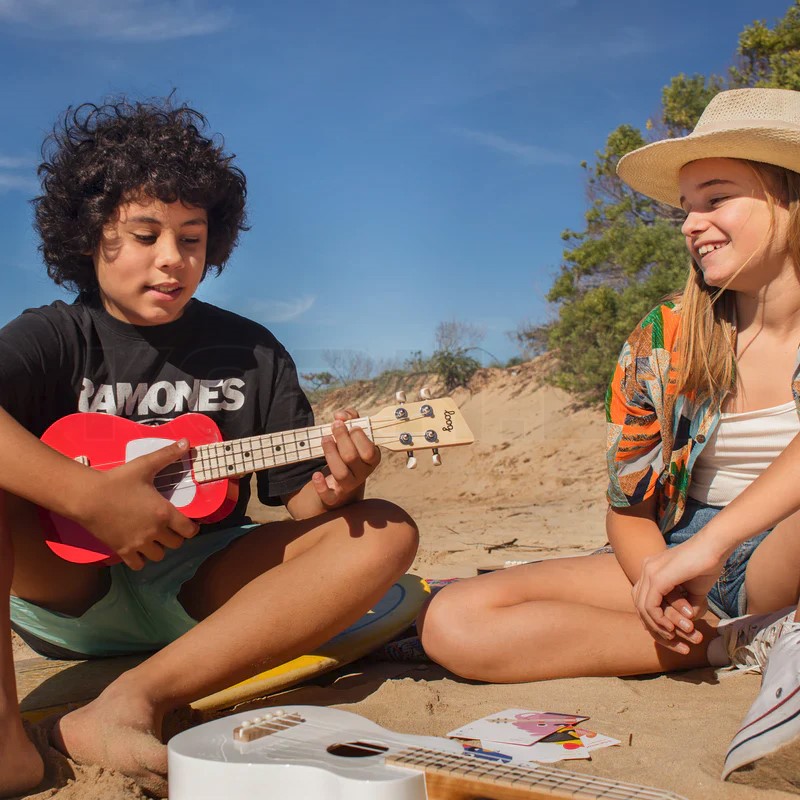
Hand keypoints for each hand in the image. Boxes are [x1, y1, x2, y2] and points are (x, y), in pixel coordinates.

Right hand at [77, 439, 199, 569]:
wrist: (87, 497)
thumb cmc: (118, 480)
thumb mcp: (145, 465)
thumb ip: (167, 454)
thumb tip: (186, 441)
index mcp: (163, 513)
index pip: (189, 531)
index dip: (192, 528)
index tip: (189, 524)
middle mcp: (154, 532)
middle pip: (176, 544)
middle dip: (176, 537)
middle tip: (170, 528)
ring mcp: (138, 544)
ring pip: (159, 556)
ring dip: (160, 548)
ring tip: (155, 538)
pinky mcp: (122, 551)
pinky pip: (138, 565)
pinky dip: (141, 560)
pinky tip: (139, 548)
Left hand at [311, 408, 380, 508]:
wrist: (340, 480)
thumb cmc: (348, 449)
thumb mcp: (353, 433)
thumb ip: (350, 418)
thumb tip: (341, 415)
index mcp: (372, 459)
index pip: (369, 450)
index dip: (358, 436)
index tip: (348, 424)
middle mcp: (362, 474)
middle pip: (352, 457)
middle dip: (341, 438)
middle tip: (334, 426)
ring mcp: (348, 486)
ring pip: (340, 473)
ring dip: (330, 453)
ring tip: (324, 440)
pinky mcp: (334, 497)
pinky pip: (329, 495)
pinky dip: (321, 486)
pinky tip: (316, 475)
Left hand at [632, 534, 726, 653]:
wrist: (716, 546)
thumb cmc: (707, 566)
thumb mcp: (693, 592)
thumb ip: (685, 607)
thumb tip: (685, 625)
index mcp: (651, 570)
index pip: (644, 602)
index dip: (655, 623)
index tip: (672, 640)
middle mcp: (646, 569)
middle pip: (640, 607)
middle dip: (655, 629)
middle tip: (675, 645)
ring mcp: (649, 571)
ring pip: (642, 608)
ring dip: (658, 627)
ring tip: (674, 638)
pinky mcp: (657, 576)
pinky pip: (650, 605)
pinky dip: (659, 620)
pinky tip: (672, 629)